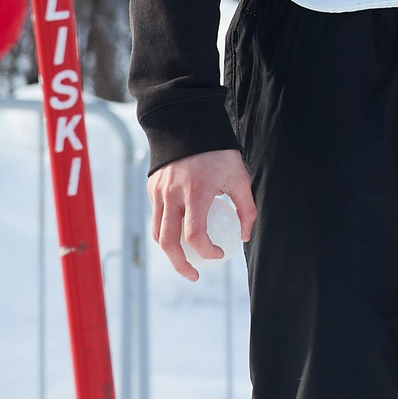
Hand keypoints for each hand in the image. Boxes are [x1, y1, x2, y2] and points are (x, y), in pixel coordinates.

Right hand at [148, 148, 256, 281]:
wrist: (188, 123)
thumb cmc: (219, 152)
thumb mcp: (239, 177)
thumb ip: (245, 208)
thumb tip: (244, 236)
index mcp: (196, 192)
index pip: (195, 235)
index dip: (206, 251)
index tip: (220, 254)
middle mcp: (173, 194)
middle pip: (169, 242)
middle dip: (181, 264)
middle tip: (194, 275)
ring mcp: (159, 192)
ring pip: (158, 233)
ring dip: (170, 252)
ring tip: (185, 261)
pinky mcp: (152, 188)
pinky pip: (156, 217)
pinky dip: (166, 231)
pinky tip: (180, 235)